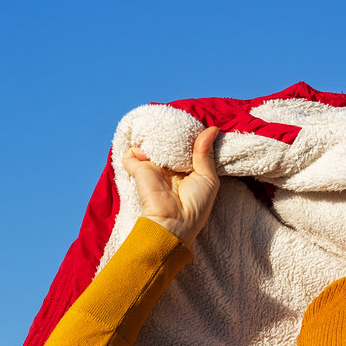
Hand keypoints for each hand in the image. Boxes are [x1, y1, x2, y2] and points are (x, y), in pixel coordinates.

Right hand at [122, 126, 219, 247]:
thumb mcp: (208, 179)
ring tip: (163, 130)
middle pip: (168, 142)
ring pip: (151, 143)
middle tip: (178, 123)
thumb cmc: (195, 206)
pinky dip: (137, 147)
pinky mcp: (138, 168)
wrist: (172, 222)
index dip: (190, 137)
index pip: (186, 147)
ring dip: (155, 136)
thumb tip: (213, 129)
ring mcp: (153, 167)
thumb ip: (206, 154)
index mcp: (186, 171)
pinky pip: (133, 151)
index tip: (194, 127)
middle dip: (173, 132)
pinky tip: (148, 147)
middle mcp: (169, 168)